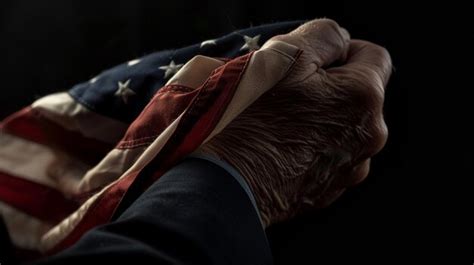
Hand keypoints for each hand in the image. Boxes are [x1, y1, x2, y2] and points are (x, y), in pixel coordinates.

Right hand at [196, 18, 391, 225]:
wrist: (226, 185)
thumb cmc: (251, 120)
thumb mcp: (285, 56)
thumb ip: (324, 36)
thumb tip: (340, 42)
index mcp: (363, 98)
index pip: (372, 56)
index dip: (340, 50)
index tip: (310, 60)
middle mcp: (367, 137)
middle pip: (354, 94)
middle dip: (326, 86)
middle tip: (284, 90)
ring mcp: (347, 169)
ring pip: (338, 127)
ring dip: (316, 118)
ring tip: (277, 122)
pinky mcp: (326, 191)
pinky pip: (324, 155)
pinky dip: (307, 146)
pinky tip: (277, 146)